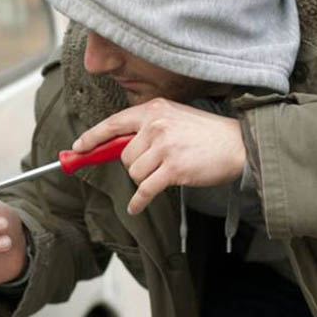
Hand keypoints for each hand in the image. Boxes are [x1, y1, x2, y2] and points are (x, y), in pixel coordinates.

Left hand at [72, 98, 245, 214]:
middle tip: (156, 165)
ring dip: (144, 180)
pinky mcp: (173, 168)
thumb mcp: (175, 118)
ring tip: (166, 173)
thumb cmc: (207, 134)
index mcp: (154, 109)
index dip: (92, 137)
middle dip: (134, 165)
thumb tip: (118, 146)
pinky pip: (145, 190)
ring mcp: (164, 147)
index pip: (113, 123)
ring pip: (134, 173)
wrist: (238, 145)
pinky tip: (136, 206)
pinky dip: (139, 201)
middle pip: (123, 155)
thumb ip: (149, 127)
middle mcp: (156, 125)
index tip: (78, 147)